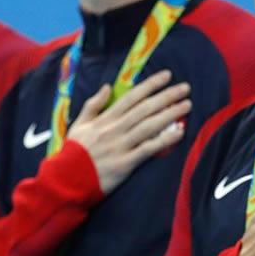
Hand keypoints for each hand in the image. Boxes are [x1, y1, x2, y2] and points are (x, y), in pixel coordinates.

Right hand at [67, 70, 190, 193]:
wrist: (67, 179)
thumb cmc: (74, 152)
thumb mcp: (79, 124)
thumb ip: (93, 105)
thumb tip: (108, 86)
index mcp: (105, 118)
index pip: (132, 97)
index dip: (150, 85)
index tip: (167, 76)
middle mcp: (115, 129)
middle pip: (145, 108)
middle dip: (166, 96)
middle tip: (185, 88)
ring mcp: (121, 145)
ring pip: (149, 125)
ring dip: (170, 114)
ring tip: (187, 105)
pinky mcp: (126, 163)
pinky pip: (148, 149)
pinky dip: (164, 140)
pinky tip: (179, 133)